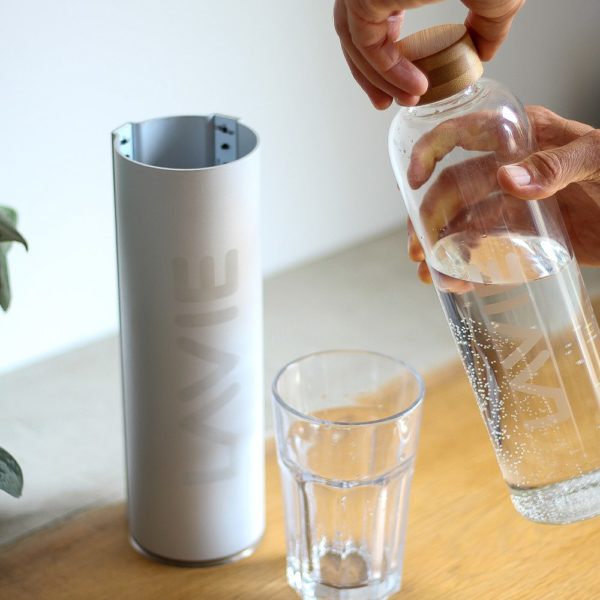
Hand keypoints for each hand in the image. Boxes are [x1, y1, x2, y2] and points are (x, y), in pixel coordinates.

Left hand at [333, 0, 523, 108]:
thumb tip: (485, 52)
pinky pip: (366, 44)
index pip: (373, 17)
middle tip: (388, 101)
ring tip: (407, 99)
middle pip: (354, 31)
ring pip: (354, 40)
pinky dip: (387, 70)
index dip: (384, 53)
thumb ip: (488, 24)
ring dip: (376, 79)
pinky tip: (414, 86)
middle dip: (369, 73)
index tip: (402, 80)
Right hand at [407, 105, 599, 283]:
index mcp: (522, 136)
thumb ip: (558, 164)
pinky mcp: (522, 233)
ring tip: (433, 275)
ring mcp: (513, 202)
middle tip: (420, 251)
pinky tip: (457, 281)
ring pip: (463, 222)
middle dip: (429, 218)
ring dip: (442, 248)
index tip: (411, 181)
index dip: (428, 152)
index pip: (462, 134)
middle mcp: (509, 167)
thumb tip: (507, 179)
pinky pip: (486, 247)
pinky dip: (468, 265)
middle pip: (452, 187)